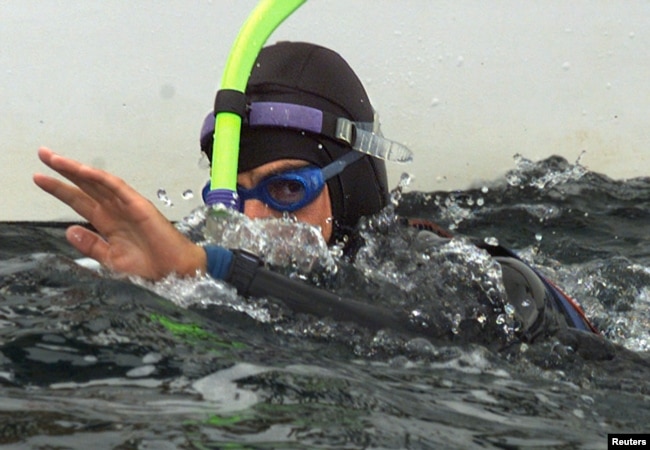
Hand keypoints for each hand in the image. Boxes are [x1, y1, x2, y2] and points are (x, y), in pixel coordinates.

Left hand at [33, 147, 206, 279]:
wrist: (175, 271)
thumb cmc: (150, 266)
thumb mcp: (111, 259)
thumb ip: (91, 245)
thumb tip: (69, 230)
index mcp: (108, 222)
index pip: (80, 201)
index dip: (60, 189)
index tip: (39, 178)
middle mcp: (115, 210)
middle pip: (85, 186)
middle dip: (63, 171)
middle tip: (43, 154)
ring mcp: (127, 205)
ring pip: (98, 182)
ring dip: (76, 170)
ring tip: (55, 159)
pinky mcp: (139, 204)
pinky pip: (117, 187)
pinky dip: (100, 178)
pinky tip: (83, 171)